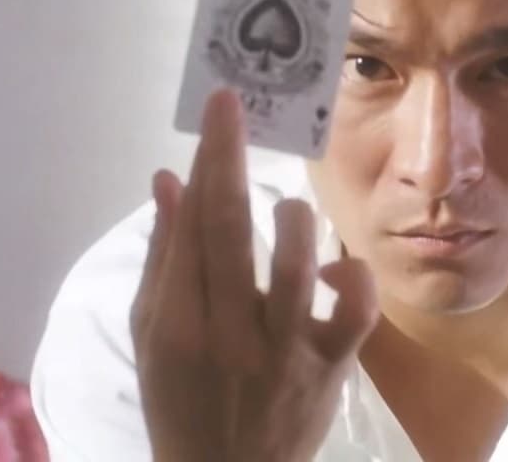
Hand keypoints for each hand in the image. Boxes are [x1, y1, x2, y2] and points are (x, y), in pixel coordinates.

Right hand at [131, 89, 378, 461]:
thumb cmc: (182, 398)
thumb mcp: (152, 335)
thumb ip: (163, 258)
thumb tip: (169, 180)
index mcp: (177, 325)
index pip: (191, 228)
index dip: (205, 164)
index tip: (219, 111)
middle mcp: (229, 336)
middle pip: (229, 237)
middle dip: (230, 163)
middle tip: (236, 108)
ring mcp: (284, 353)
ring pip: (294, 274)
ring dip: (292, 224)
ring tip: (288, 205)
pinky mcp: (331, 367)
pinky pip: (355, 315)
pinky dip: (354, 279)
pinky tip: (337, 265)